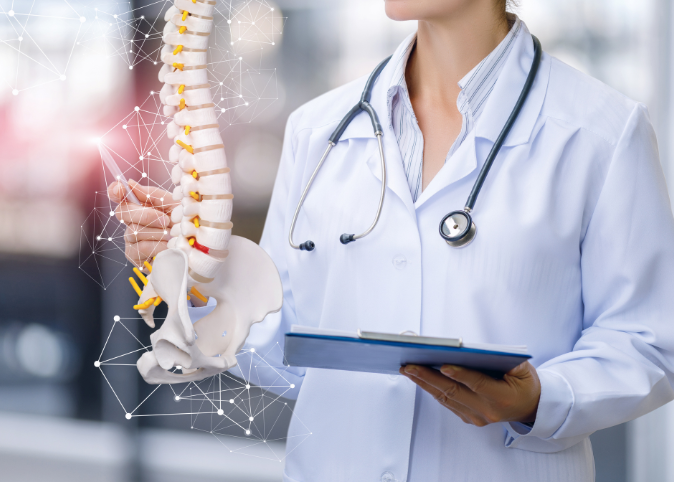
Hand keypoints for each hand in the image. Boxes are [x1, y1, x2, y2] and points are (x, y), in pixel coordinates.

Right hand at [107, 180, 177, 267]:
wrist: (194, 245)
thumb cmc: (183, 222)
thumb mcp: (173, 204)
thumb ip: (152, 194)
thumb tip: (129, 183)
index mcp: (138, 205)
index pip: (117, 194)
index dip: (115, 191)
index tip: (121, 189)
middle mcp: (130, 221)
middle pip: (122, 212)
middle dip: (147, 215)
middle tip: (166, 220)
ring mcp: (130, 240)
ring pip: (134, 232)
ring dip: (158, 233)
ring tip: (172, 236)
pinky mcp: (134, 257)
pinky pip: (140, 248)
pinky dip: (158, 246)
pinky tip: (168, 247)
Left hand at [400, 362, 540, 425]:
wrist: (530, 407)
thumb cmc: (524, 382)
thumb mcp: (522, 368)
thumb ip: (503, 359)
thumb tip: (474, 350)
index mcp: (502, 397)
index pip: (478, 384)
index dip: (460, 375)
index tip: (443, 365)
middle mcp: (487, 411)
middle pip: (453, 392)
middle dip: (429, 377)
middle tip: (410, 365)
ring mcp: (476, 417)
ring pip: (446, 398)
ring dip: (424, 383)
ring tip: (408, 369)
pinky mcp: (469, 418)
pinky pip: (447, 402)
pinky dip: (432, 389)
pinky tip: (419, 378)